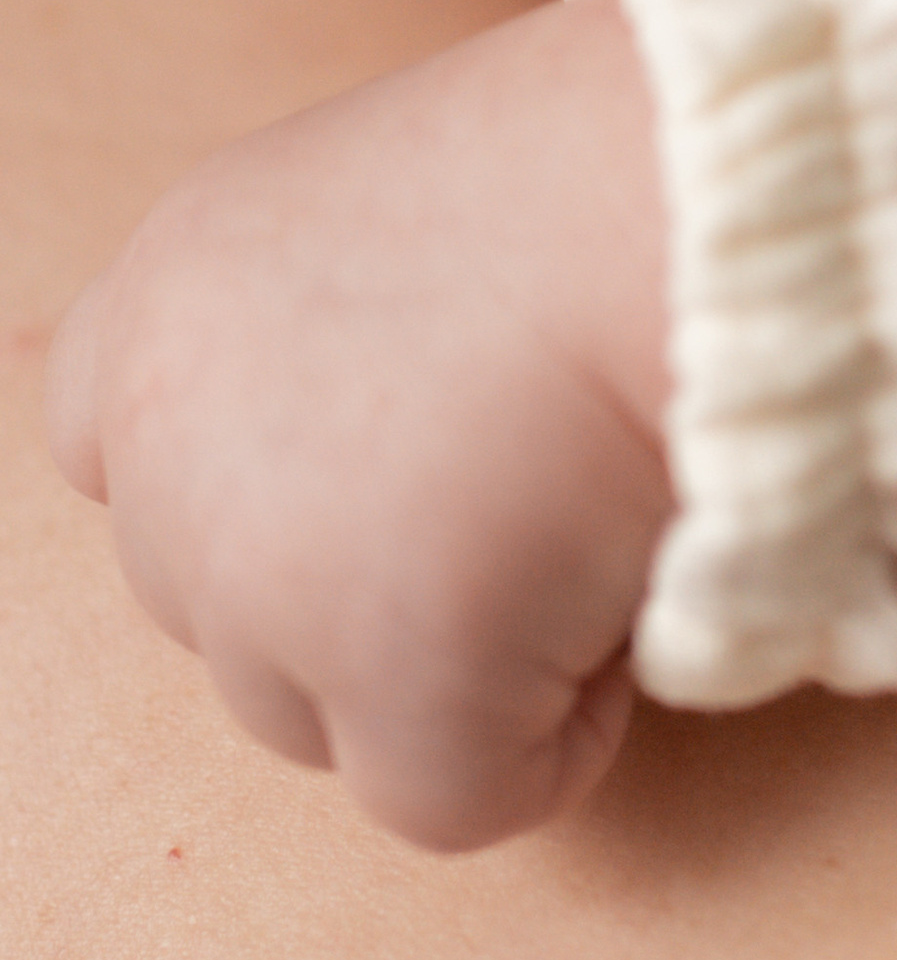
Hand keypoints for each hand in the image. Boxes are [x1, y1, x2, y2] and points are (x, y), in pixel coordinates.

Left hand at [47, 0, 672, 849]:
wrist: (719, 198)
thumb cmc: (620, 164)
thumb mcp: (411, 195)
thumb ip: (334, 327)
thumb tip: (386, 473)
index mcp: (172, 293)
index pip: (115, 448)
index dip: (263, 474)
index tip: (392, 452)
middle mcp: (172, 439)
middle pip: (223, 605)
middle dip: (365, 581)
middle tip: (529, 479)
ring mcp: (256, 575)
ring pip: (319, 714)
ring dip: (454, 658)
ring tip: (586, 523)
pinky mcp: (387, 679)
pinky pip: (451, 795)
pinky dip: (553, 736)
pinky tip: (626, 592)